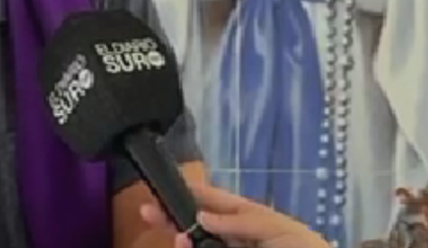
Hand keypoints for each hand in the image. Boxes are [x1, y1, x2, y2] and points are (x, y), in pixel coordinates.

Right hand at [139, 182, 328, 247]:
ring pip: (197, 246)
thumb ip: (242, 220)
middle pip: (198, 227)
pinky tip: (183, 244)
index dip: (192, 193)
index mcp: (250, 222)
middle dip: (173, 218)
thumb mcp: (279, 228)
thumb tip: (204, 216)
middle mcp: (235, 240)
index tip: (165, 186)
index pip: (216, 203)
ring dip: (182, 241)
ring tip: (177, 237)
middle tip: (148, 211)